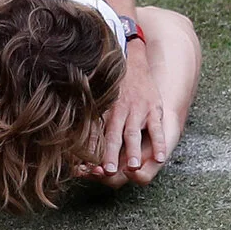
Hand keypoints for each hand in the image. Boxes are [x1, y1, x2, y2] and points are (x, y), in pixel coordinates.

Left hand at [76, 40, 171, 185]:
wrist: (132, 57)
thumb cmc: (112, 84)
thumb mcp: (96, 95)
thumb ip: (87, 117)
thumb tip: (69, 137)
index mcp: (103, 111)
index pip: (95, 134)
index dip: (91, 150)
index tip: (85, 167)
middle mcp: (119, 111)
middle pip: (113, 136)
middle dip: (110, 154)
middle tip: (107, 172)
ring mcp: (137, 109)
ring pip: (133, 133)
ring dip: (133, 150)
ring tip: (133, 167)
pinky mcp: (153, 108)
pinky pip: (157, 128)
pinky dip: (159, 143)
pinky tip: (160, 157)